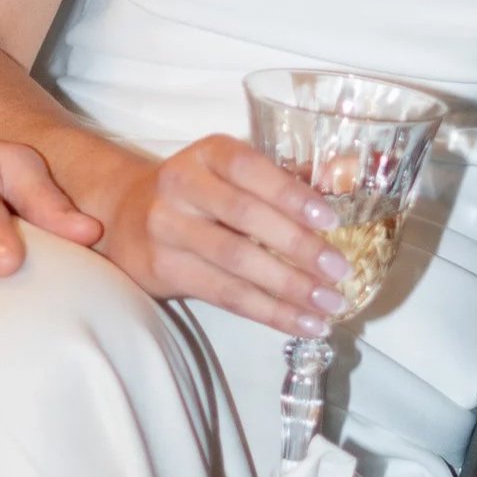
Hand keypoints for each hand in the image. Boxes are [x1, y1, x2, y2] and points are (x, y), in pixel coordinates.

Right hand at [92, 131, 355, 336]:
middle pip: (243, 217)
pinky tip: (303, 323)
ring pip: (235, 261)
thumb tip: (347, 178)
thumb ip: (286, 175)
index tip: (330, 219)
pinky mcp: (164, 269)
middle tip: (340, 270)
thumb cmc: (202, 192)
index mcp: (206, 154)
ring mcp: (167, 228)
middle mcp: (181, 185)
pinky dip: (269, 312)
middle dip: (297, 246)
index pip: (249, 169)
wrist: (128, 215)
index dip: (289, 193)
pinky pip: (225, 295)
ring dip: (288, 286)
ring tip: (330, 304)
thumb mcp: (232, 172)